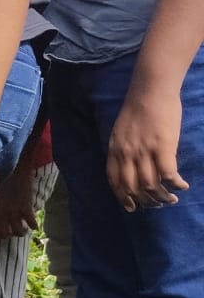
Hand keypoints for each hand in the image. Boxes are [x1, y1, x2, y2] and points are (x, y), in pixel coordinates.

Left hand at [0, 160, 37, 239]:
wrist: (15, 170)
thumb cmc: (0, 178)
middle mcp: (2, 213)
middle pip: (4, 234)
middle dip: (7, 235)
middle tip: (9, 231)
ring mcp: (14, 212)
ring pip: (18, 232)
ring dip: (20, 232)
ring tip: (22, 230)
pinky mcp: (26, 209)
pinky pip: (32, 223)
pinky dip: (34, 225)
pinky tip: (34, 225)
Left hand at [107, 77, 186, 211]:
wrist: (150, 90)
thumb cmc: (138, 108)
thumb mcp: (121, 131)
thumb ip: (123, 149)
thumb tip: (130, 166)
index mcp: (115, 149)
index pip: (114, 181)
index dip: (122, 197)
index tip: (132, 207)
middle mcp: (126, 153)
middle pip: (132, 187)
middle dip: (145, 201)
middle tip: (158, 204)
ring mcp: (144, 151)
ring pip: (150, 185)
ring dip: (162, 196)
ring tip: (172, 198)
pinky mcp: (162, 146)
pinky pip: (168, 174)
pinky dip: (175, 184)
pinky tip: (182, 185)